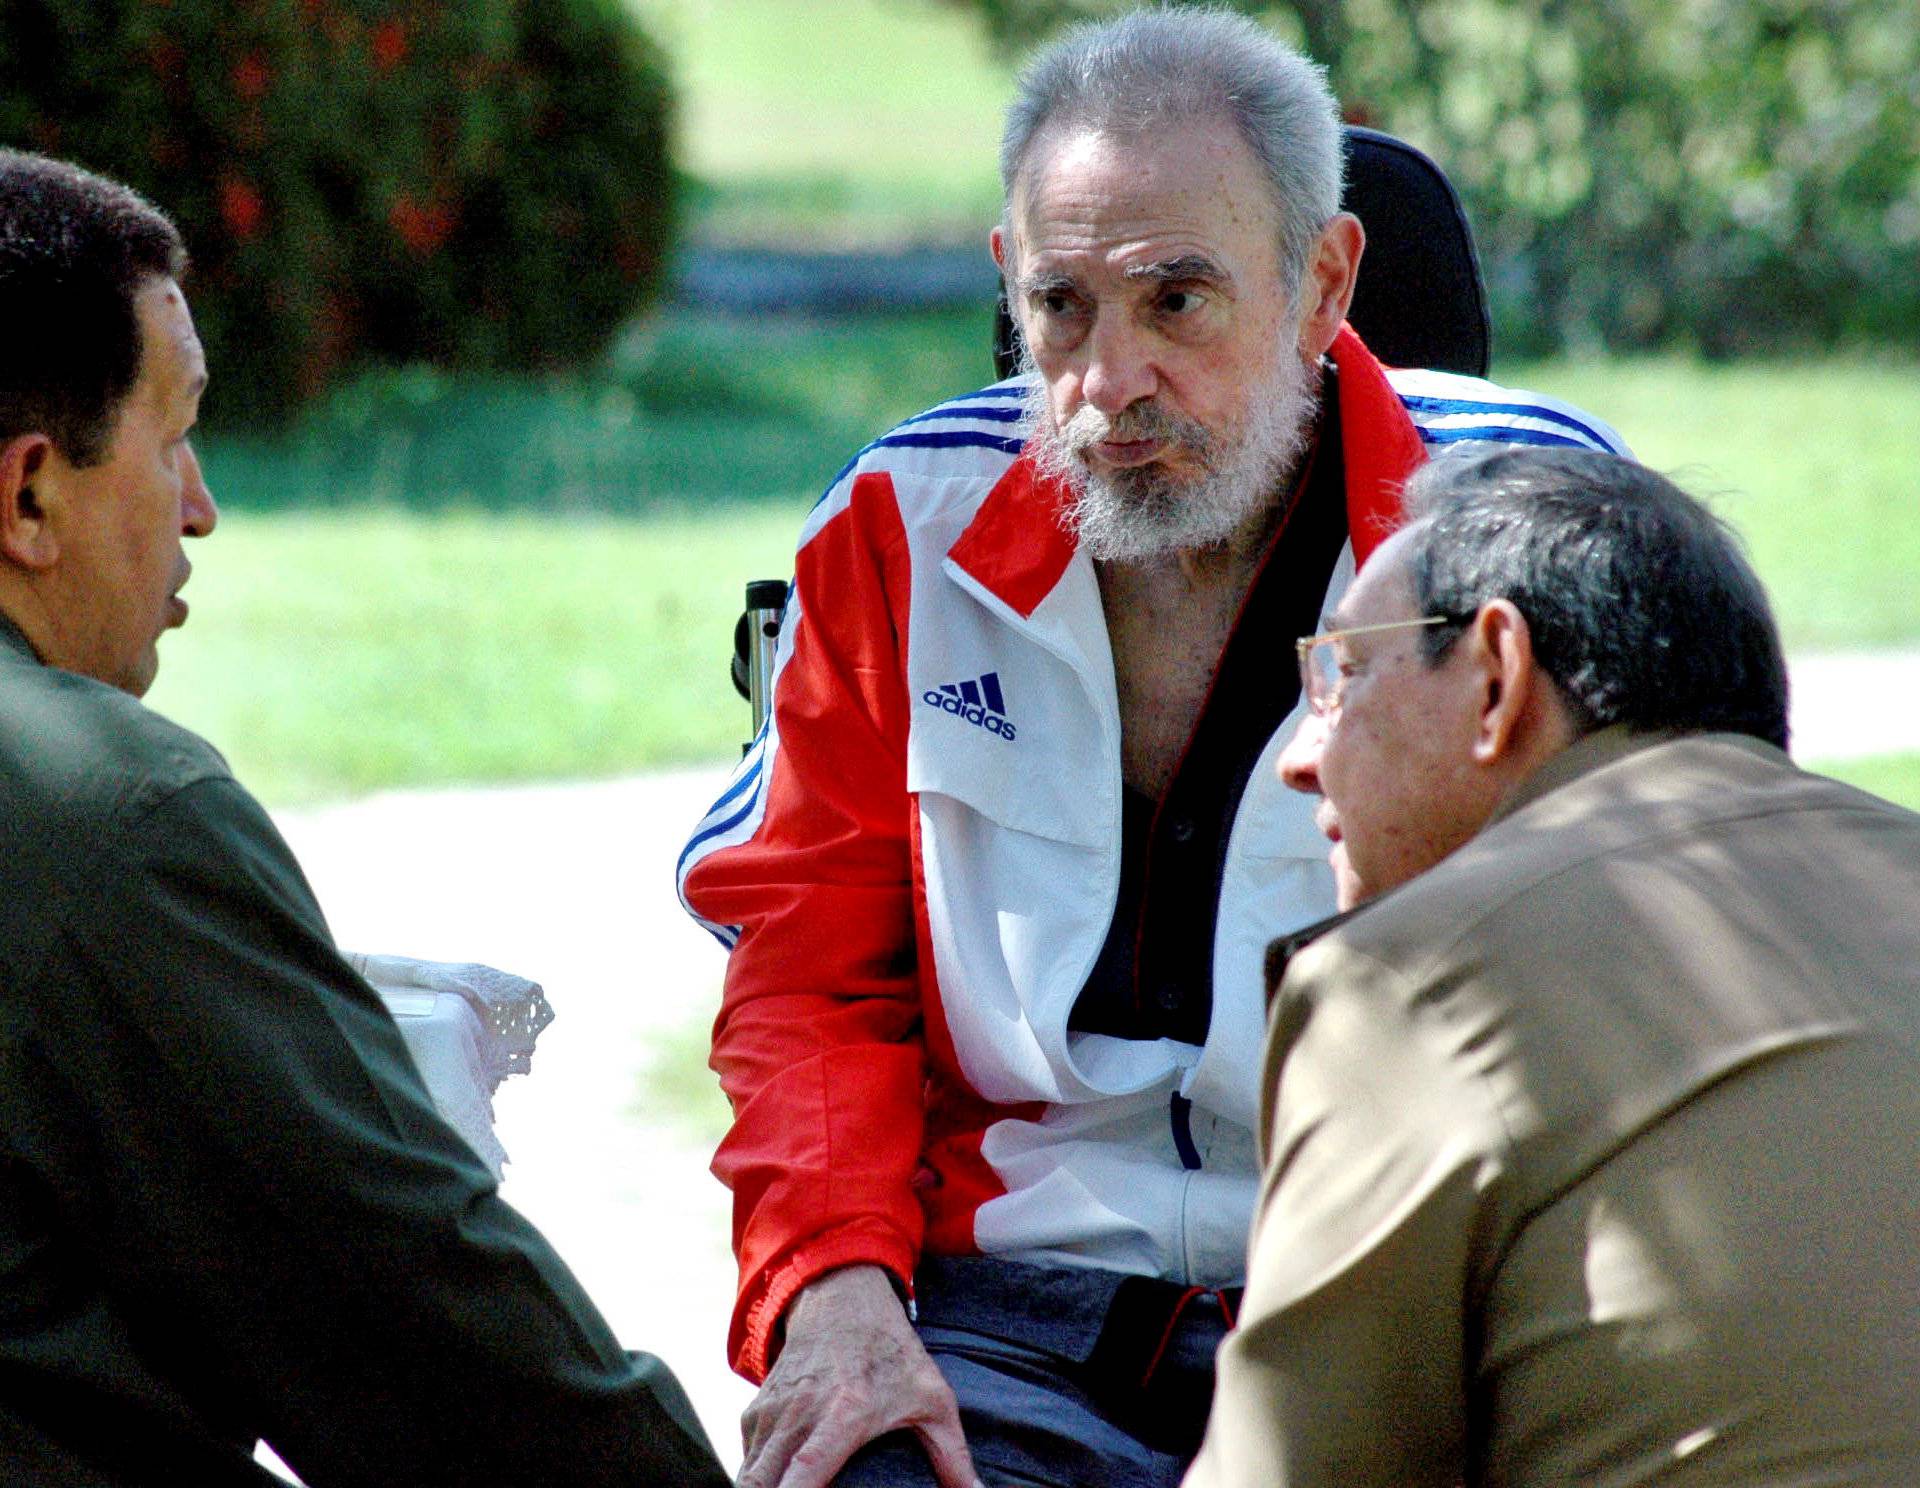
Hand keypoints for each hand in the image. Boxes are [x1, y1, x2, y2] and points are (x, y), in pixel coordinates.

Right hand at [739, 1264, 978, 1487]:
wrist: (843, 1297)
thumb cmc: (891, 1351)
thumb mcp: (932, 1397)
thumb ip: (952, 1455)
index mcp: (844, 1413)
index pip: (806, 1472)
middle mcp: (800, 1413)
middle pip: (762, 1483)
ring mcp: (773, 1409)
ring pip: (748, 1475)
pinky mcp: (757, 1408)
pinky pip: (747, 1458)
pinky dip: (757, 1477)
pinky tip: (779, 1483)